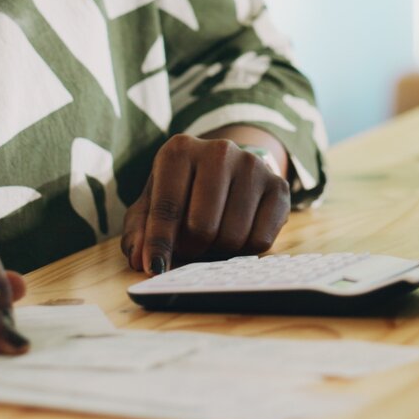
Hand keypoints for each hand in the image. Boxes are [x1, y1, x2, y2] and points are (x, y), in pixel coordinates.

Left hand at [121, 133, 289, 274]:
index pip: (167, 206)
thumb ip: (139, 231)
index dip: (160, 243)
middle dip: (191, 248)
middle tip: (190, 245)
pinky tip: (236, 233)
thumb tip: (141, 259)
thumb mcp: (152, 203)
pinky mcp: (279, 186)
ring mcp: (252, 166)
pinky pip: (260, 240)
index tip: (155, 267)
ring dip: (218, 250)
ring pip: (232, 236)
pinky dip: (244, 250)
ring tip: (212, 237)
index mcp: (179, 150)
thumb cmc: (182, 191)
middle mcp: (218, 150)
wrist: (228, 169)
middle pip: (202, 227)